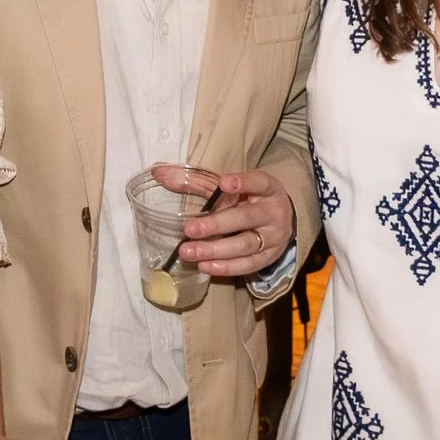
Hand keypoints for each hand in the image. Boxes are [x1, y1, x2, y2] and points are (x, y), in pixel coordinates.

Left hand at [175, 166, 293, 278]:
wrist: (281, 221)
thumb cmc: (249, 199)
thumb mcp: (231, 187)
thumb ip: (197, 181)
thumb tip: (158, 172)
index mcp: (268, 189)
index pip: (259, 182)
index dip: (243, 182)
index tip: (223, 183)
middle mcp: (273, 213)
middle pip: (245, 218)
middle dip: (216, 224)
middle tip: (189, 229)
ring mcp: (273, 238)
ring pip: (244, 245)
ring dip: (215, 250)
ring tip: (188, 251)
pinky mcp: (269, 258)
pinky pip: (247, 265)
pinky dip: (225, 267)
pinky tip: (205, 266)